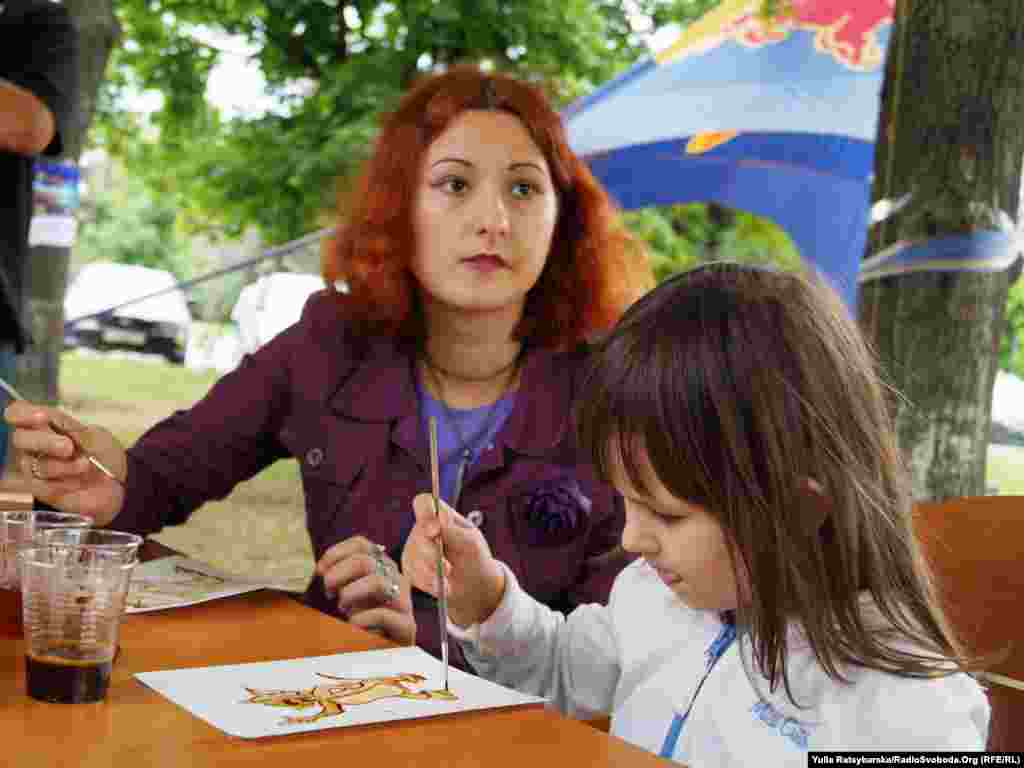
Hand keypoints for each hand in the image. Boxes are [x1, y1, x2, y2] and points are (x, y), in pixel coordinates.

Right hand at [3, 401, 125, 525]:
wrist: (119, 481)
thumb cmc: (104, 454)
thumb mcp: (94, 435)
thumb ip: (69, 427)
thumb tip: (46, 415)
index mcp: (44, 425)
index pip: (18, 414)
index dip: (22, 413)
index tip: (41, 416)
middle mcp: (34, 445)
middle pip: (20, 439)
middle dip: (44, 441)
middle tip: (68, 447)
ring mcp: (35, 467)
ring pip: (38, 464)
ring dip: (66, 465)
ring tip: (86, 465)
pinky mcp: (41, 489)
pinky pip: (44, 485)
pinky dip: (66, 482)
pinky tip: (80, 481)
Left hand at [316, 536, 414, 644]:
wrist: (379, 660)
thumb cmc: (357, 625)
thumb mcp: (344, 598)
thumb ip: (335, 582)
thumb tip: (318, 571)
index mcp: (381, 567)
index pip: (362, 545)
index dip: (336, 553)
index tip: (319, 572)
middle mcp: (395, 578)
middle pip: (366, 561)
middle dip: (339, 575)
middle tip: (328, 593)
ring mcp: (404, 601)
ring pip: (378, 581)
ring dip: (351, 594)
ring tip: (343, 609)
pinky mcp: (407, 625)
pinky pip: (383, 613)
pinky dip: (361, 619)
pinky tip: (353, 626)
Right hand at [402, 493, 504, 628]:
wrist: (474, 586)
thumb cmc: (475, 557)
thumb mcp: (471, 542)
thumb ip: (453, 531)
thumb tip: (436, 521)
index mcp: (440, 516)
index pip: (423, 503)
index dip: (424, 513)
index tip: (435, 530)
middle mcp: (423, 530)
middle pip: (417, 535)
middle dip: (433, 554)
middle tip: (448, 569)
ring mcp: (414, 549)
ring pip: (414, 558)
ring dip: (433, 572)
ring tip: (449, 581)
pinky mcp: (411, 568)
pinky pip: (413, 575)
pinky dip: (429, 583)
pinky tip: (442, 587)